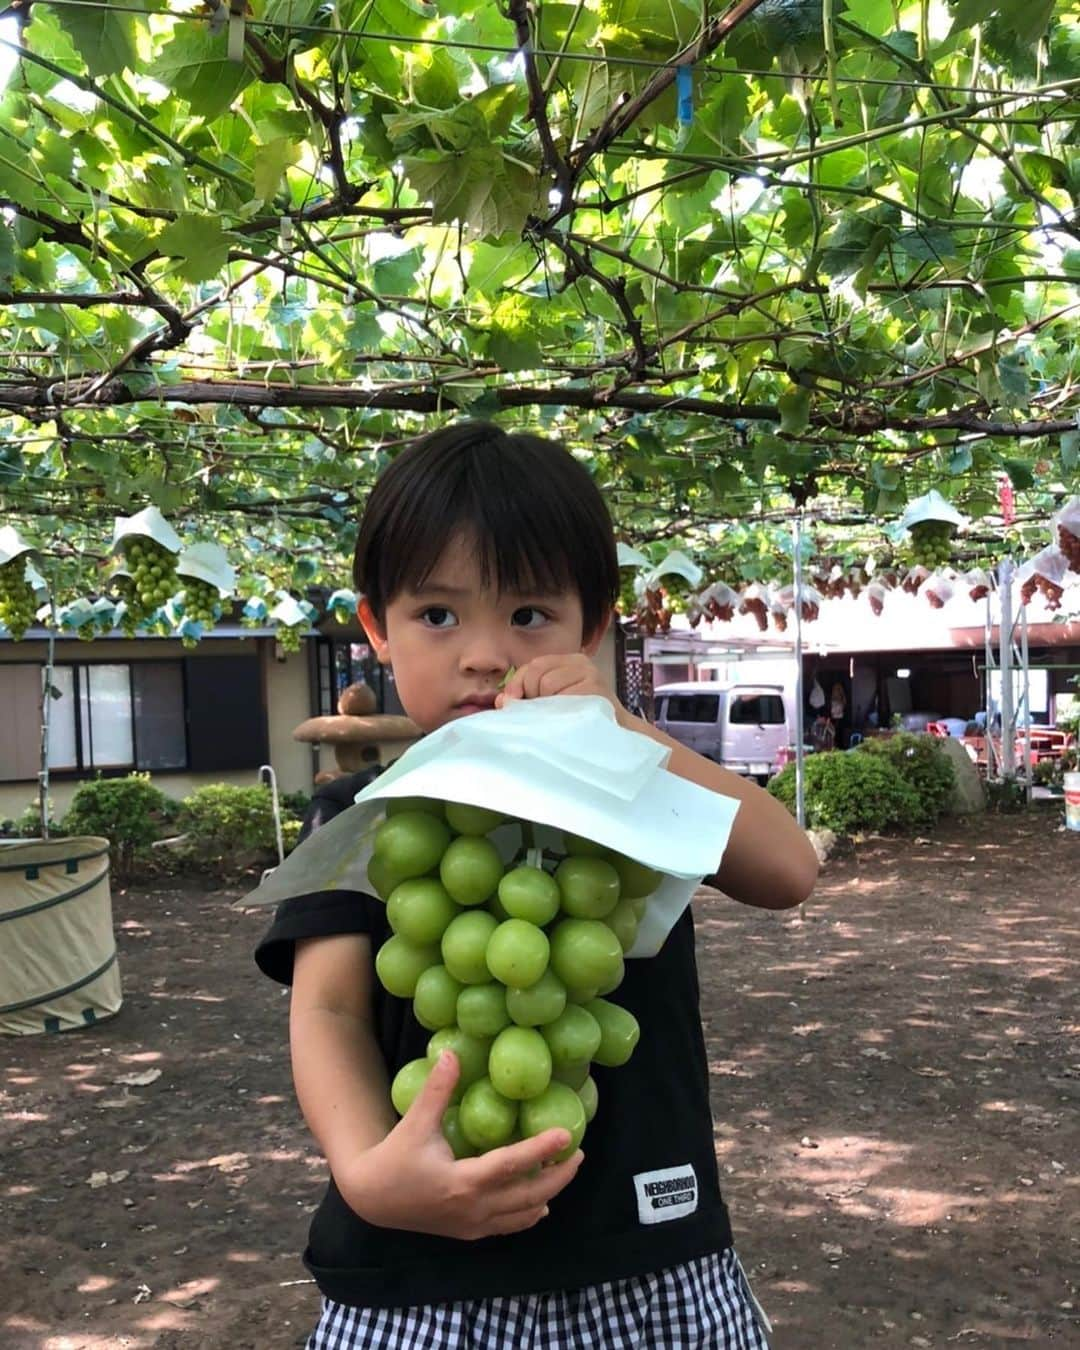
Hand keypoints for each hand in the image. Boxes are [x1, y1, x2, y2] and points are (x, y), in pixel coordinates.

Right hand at [336, 1051, 583, 1239]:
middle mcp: (473, 1208)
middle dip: (558, 1175)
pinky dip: (530, 1213)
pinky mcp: (470, 1232)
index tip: (567, 1135)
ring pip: (524, 1214)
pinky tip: (542, 1203)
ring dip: (549, 1193)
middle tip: (579, 1153)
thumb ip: (437, 1090)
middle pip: (529, 1196)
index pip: (511, 1165)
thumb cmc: (395, 1157)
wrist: (373, 1199)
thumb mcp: (416, 1122)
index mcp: (462, 1181)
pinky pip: (509, 1225)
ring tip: (567, 1170)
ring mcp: (473, 1224)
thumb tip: (452, 1052)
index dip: (540, 1150)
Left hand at [495, 653, 627, 723]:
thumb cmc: (581, 722)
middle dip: (530, 695)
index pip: (533, 665)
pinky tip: (564, 720)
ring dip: (544, 705)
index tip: (511, 702)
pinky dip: (556, 711)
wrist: (617, 738)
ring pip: (546, 683)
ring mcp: (590, 675)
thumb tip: (501, 702)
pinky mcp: (595, 689)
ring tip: (557, 717)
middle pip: (536, 672)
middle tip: (542, 713)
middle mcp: (581, 663)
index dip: (517, 684)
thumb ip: (527, 699)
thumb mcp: (553, 704)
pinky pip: (561, 697)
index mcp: (570, 663)